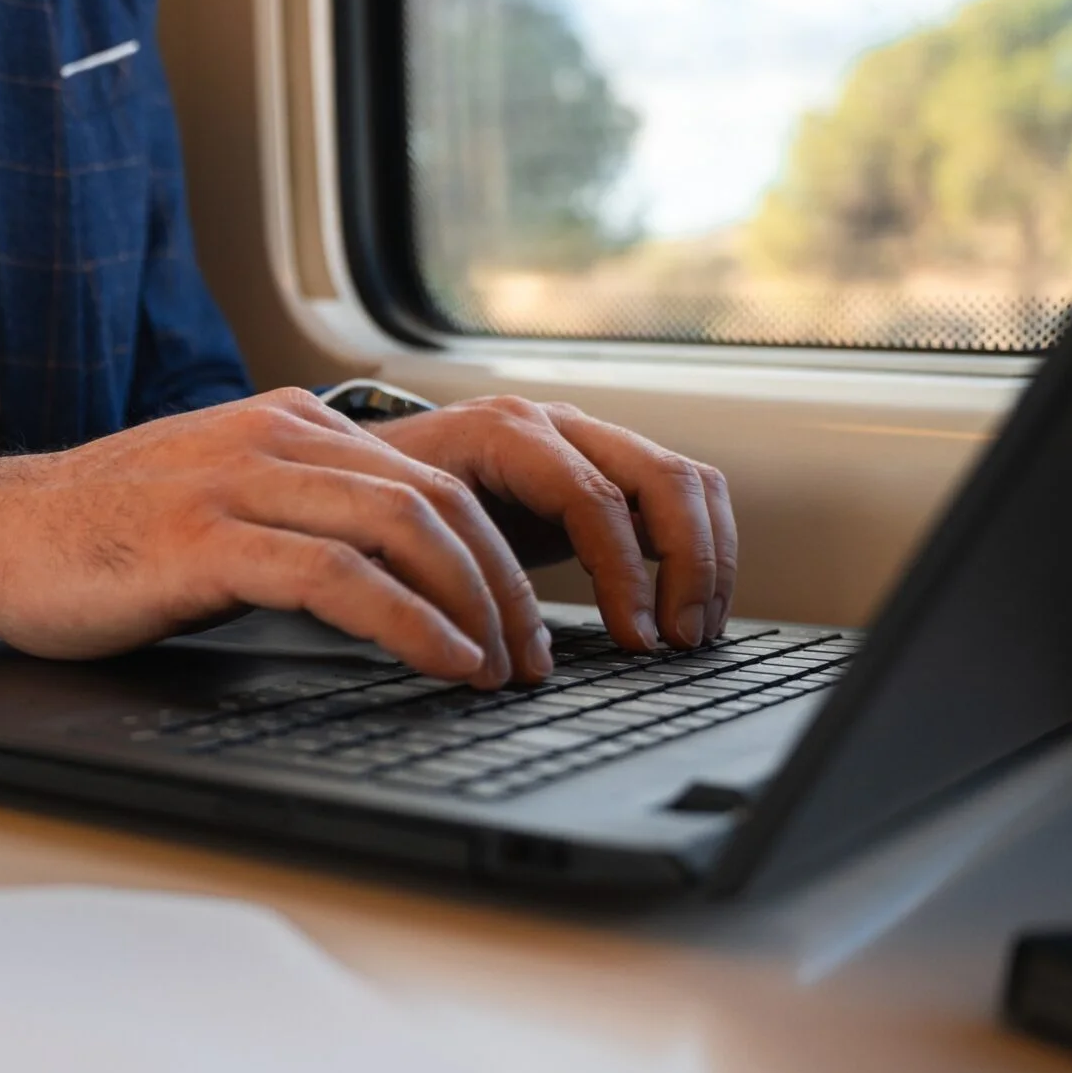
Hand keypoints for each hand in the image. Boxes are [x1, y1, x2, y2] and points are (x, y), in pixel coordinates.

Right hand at [0, 389, 552, 686]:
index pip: (432, 475)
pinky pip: (339, 577)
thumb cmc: (99, 538)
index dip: (499, 550)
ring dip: (474, 605)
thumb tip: (390, 580)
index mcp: (287, 425)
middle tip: (532, 658)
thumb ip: (298, 515)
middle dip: (505, 584)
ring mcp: (239, 482)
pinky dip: (410, 624)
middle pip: (439, 497)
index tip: (522, 622)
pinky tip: (441, 663)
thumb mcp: (220, 506)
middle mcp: (275, 437)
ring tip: (499, 670)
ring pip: (405, 525)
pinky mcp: (205, 541)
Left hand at [364, 397, 735, 654]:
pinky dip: (696, 549)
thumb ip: (443, 574)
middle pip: (663, 477)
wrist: (364, 460)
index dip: (623, 573)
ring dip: (706, 558)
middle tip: (678, 639)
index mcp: (504, 432)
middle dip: (690, 563)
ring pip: (685, 481)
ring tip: (692, 631)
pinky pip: (675, 495)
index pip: (593, 497)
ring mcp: (585, 440)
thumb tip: (489, 647)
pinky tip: (685, 607)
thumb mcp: (397, 530)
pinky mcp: (600, 468)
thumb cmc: (377, 500)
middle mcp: (556, 424)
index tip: (636, 638)